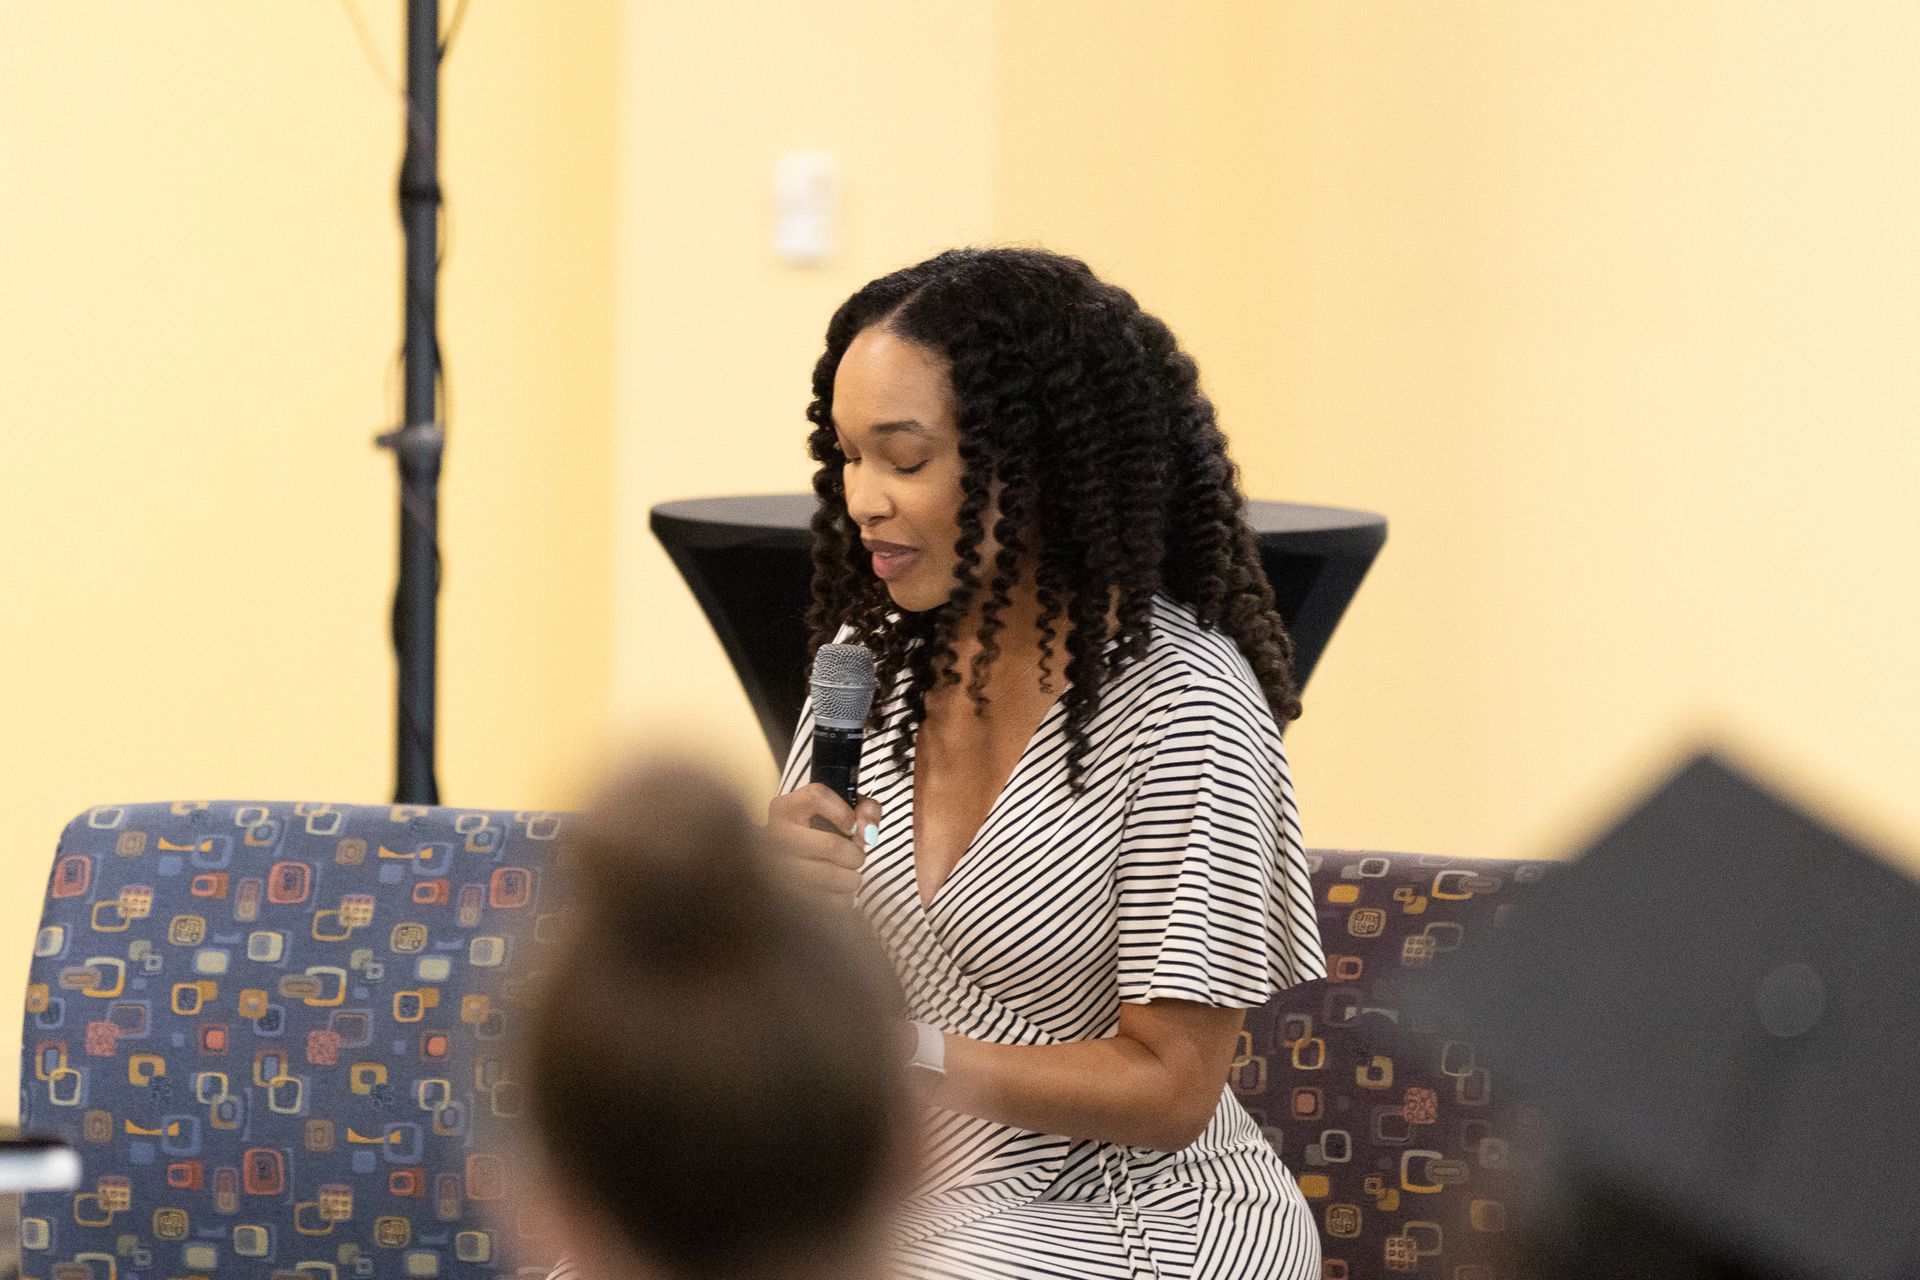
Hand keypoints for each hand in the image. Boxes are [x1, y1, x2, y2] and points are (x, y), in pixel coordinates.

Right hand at [764, 783, 882, 909]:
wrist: (789, 867)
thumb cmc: (820, 834)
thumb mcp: (840, 810)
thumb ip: (865, 809)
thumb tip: (869, 832)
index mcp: (784, 809)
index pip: (817, 796)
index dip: (845, 812)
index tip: (852, 825)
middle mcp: (774, 837)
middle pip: (832, 845)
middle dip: (856, 854)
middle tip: (854, 857)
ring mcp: (777, 871)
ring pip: (833, 877)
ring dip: (851, 878)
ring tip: (844, 874)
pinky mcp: (788, 900)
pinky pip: (831, 903)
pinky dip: (844, 899)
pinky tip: (836, 891)